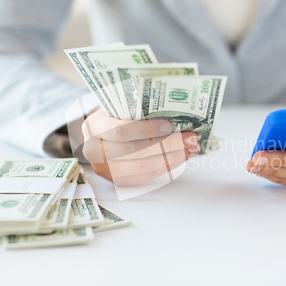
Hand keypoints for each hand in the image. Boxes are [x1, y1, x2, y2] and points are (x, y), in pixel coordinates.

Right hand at [82, 108, 199, 185]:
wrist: (100, 132)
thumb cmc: (113, 115)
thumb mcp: (119, 105)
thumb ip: (137, 107)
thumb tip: (175, 109)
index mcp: (94, 127)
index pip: (121, 131)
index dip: (147, 130)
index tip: (171, 125)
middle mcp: (95, 151)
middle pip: (136, 152)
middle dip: (168, 145)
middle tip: (191, 138)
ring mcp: (105, 169)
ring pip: (143, 167)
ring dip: (172, 157)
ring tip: (191, 148)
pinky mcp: (117, 180)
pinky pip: (146, 176)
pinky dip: (167, 167)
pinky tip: (181, 157)